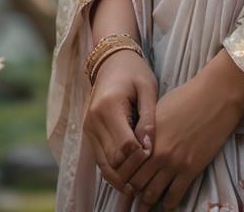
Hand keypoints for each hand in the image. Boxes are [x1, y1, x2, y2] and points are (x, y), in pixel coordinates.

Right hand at [84, 49, 157, 193]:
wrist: (112, 61)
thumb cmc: (134, 72)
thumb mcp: (147, 88)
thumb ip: (149, 117)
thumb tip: (149, 147)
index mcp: (109, 106)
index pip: (124, 145)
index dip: (140, 156)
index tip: (155, 154)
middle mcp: (94, 120)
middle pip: (113, 159)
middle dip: (132, 170)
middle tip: (150, 173)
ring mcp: (88, 128)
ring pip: (104, 165)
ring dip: (121, 175)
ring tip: (140, 181)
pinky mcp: (89, 133)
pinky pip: (100, 160)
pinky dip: (114, 169)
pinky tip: (129, 173)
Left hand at [128, 56, 243, 209]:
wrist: (215, 96)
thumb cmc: (186, 97)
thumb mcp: (158, 109)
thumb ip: (146, 130)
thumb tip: (138, 144)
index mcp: (147, 137)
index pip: (126, 166)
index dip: (121, 176)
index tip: (121, 182)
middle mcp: (157, 153)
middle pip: (135, 183)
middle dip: (130, 192)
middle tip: (129, 199)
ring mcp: (174, 163)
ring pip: (152, 193)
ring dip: (146, 203)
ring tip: (142, 209)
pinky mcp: (191, 169)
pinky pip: (175, 196)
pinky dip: (168, 204)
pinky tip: (166, 205)